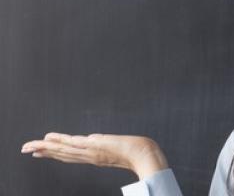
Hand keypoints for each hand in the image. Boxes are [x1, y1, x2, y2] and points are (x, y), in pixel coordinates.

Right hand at [21, 133, 168, 179]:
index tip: (40, 152)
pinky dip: (60, 140)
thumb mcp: (115, 147)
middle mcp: (89, 156)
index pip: (69, 155)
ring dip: (45, 147)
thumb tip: (93, 138)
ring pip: (63, 149)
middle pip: (62, 154)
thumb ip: (103, 143)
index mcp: (94, 157)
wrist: (145, 155)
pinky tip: (49, 138)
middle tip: (26, 149)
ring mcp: (91, 151)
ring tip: (30, 146)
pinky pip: (74, 143)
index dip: (53, 154)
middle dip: (43, 152)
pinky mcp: (95, 146)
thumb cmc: (136, 152)